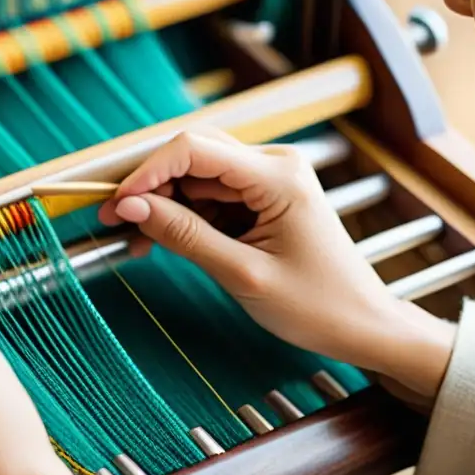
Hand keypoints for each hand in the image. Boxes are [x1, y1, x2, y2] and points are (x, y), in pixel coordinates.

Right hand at [98, 127, 456, 403]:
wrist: (362, 326)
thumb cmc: (317, 306)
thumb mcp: (242, 273)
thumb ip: (184, 235)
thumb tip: (131, 207)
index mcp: (277, 175)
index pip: (194, 148)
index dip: (147, 172)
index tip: (116, 204)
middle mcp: (274, 165)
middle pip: (192, 157)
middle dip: (149, 187)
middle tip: (112, 221)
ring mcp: (269, 180)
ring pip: (196, 178)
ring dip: (163, 206)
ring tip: (137, 243)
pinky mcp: (262, 199)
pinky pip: (210, 197)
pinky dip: (183, 218)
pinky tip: (160, 242)